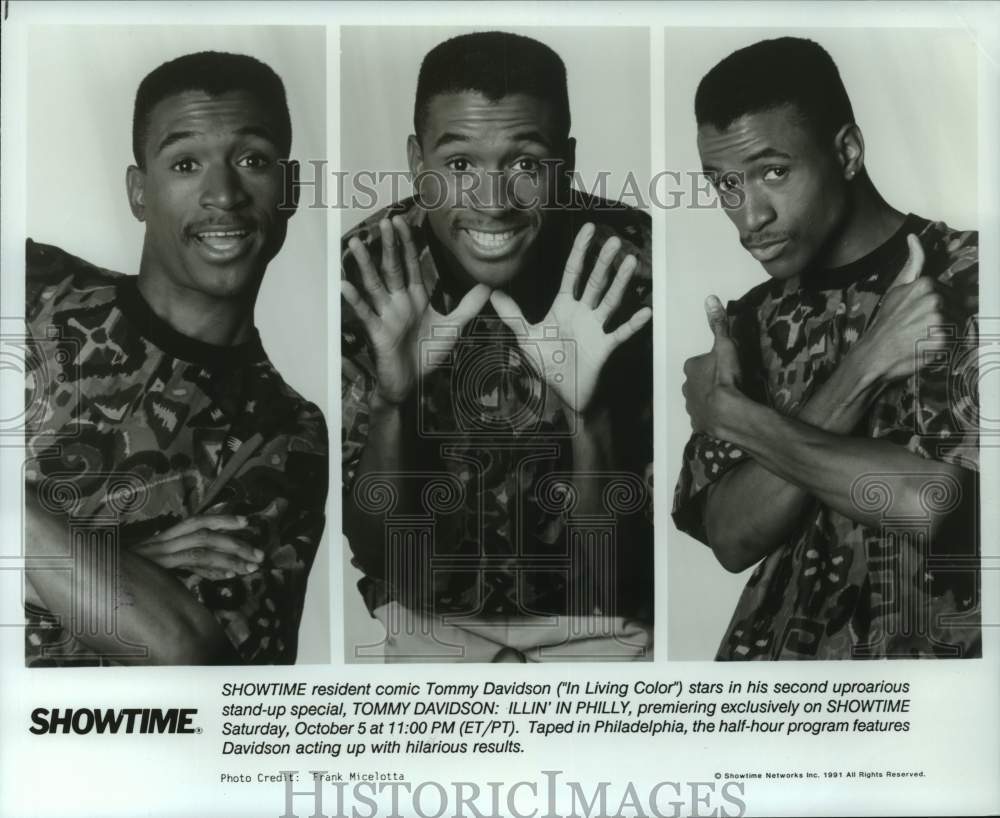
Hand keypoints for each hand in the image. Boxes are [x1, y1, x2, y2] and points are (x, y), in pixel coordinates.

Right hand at [131, 515, 263, 581]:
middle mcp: (164, 541)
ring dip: (230, 556)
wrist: (93, 576)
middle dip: (235, 541)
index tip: (247, 522)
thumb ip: (188, 566)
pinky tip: (228, 575)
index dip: (223, 519)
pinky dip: (211, 569)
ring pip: (201, 547)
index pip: (198, 521)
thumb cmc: (127, 576)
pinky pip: (188, 564)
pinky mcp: (155, 567)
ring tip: (251, 566)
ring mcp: (159, 553)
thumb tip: (220, 570)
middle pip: (205, 531)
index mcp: (166, 537)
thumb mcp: (160, 568)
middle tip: (259, 553)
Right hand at [343, 216, 491, 405]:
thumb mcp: (453, 328)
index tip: (403, 222)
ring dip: (365, 265)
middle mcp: (399, 302)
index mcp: (415, 298)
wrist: (411, 384)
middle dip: (389, 247)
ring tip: (356, 244)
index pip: (411, 265)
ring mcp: (386, 316)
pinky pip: (366, 313)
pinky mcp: (378, 333)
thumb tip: (488, 286)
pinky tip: (346, 285)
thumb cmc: (427, 355)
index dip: (408, 244)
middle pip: (392, 269)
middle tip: (384, 222)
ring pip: (374, 285)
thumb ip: (468, 306)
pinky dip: (355, 300)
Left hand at [489, 223, 651, 415]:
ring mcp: (595, 328)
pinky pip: (620, 334)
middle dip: (603, 262)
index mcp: (564, 306)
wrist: (563, 392)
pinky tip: (645, 312)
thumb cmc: (548, 363)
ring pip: (609, 301)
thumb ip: (513, 315)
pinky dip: (632, 324)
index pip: (573, 272)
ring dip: (620, 283)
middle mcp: (582, 312)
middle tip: (615, 241)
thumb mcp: (527, 337)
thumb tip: (492, 293)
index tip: (590, 228)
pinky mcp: (604, 348)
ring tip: (630, 262)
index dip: (580, 251)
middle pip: (594, 282)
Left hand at [682, 294, 741, 433]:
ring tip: (729, 399)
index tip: (725, 366)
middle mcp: (685, 387)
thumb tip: (709, 299)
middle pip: (697, 380)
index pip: (699, 361)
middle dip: (708, 380)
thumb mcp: (725, 345)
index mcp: (690, 368)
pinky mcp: (698, 424)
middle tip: (728, 382)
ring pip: (699, 398)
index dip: (713, 362)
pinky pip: (704, 416)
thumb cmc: (725, 377)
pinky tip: (724, 415)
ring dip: (710, 398)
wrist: (727, 412)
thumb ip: (718, 324)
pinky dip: (712, 415)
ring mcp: (691, 407)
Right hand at [854, 234, 965, 384]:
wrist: (873, 356)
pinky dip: (948, 348)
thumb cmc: (886, 324)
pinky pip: (959, 342)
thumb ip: (913, 263)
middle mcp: (935, 299)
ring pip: (961, 326)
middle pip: (960, 310)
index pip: (954, 295)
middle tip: (922, 331)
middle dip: (948, 321)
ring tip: (925, 340)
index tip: (924, 319)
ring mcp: (939, 319)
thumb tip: (913, 237)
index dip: (944, 309)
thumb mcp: (897, 289)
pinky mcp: (943, 340)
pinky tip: (928, 348)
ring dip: (949, 335)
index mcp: (926, 284)